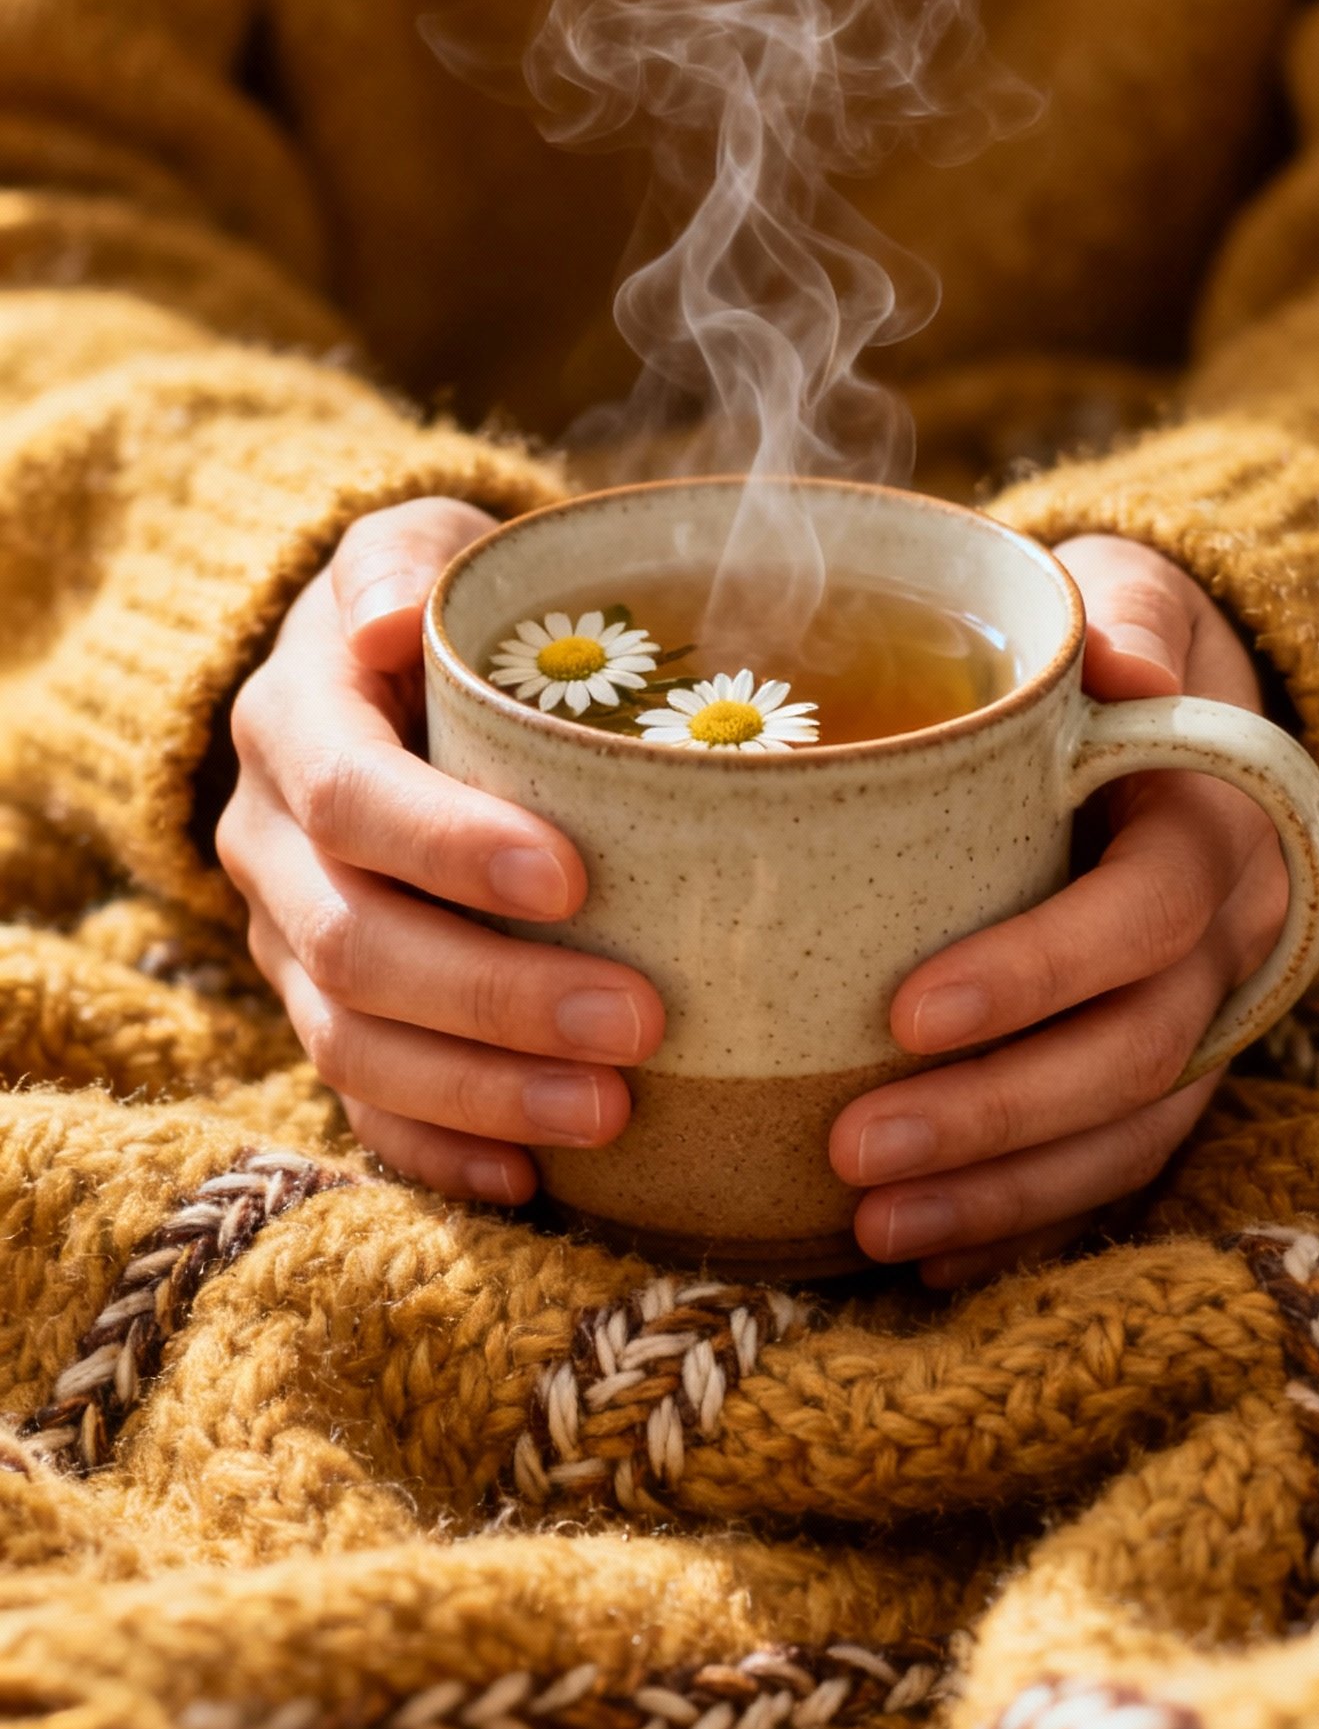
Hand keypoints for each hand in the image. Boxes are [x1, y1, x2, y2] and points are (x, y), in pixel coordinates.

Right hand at [217, 497, 663, 1201]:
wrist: (389, 673)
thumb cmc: (444, 612)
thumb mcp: (424, 549)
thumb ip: (406, 563)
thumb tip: (388, 618)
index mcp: (294, 723)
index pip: (351, 796)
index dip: (449, 847)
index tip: (573, 881)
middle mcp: (272, 843)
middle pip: (354, 943)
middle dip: (494, 997)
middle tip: (636, 1024)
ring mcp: (288, 942)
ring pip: (352, 1044)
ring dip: (483, 1090)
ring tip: (611, 1113)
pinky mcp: (325, 1015)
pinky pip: (361, 1110)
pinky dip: (441, 1151)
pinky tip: (531, 1180)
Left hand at [829, 535, 1288, 1286]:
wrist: (1173, 715)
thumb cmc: (1105, 651)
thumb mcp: (1118, 596)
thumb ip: (1112, 622)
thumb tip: (1118, 669)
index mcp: (1208, 828)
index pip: (1143, 916)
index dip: (1039, 973)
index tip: (906, 1011)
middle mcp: (1224, 943)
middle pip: (1137, 1055)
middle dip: (998, 1115)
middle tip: (854, 1149)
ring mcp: (1203, 1020)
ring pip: (1129, 1135)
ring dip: (1003, 1193)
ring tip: (873, 1227)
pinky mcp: (1162, 1078)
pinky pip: (1114, 1174)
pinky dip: (1026, 1225)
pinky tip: (925, 1260)